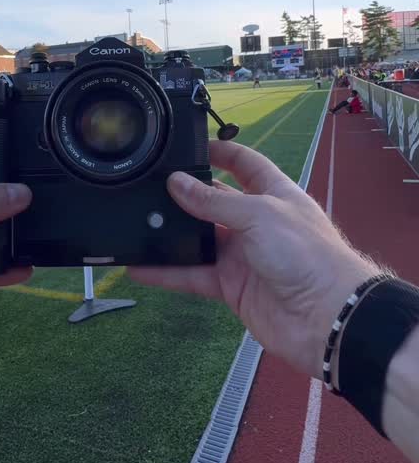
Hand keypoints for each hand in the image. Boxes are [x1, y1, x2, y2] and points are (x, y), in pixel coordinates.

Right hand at [130, 140, 374, 378]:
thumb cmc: (304, 253)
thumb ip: (214, 201)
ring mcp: (243, 255)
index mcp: (273, 193)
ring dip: (171, 234)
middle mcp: (256, 221)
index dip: (220, 152)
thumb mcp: (259, 214)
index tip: (187, 146)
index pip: (245, 164)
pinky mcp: (230, 286)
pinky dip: (167, 273)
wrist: (326, 316)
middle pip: (214, 201)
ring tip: (136, 223)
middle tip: (147, 185)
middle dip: (185, 194)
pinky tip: (139, 268)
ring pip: (199, 240)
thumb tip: (175, 183)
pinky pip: (193, 275)